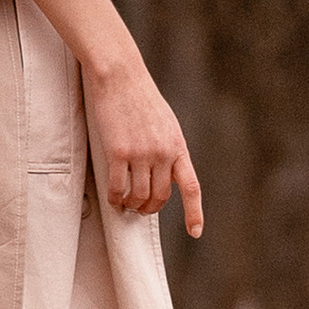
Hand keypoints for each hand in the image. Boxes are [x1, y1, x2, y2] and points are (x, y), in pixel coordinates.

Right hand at [86, 55, 205, 237]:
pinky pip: (118, 187)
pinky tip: (113, 199)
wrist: (121, 75)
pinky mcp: (118, 151)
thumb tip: (165, 173)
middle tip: (140, 209)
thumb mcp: (166, 123)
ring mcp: (141, 153)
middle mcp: (163, 153)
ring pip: (139, 195)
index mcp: (178, 146)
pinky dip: (115, 198)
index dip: (195, 212)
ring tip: (125, 204)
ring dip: (132, 205)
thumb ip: (168, 148)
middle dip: (150, 208)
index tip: (195, 232)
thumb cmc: (140, 97)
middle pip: (160, 196)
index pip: (191, 187)